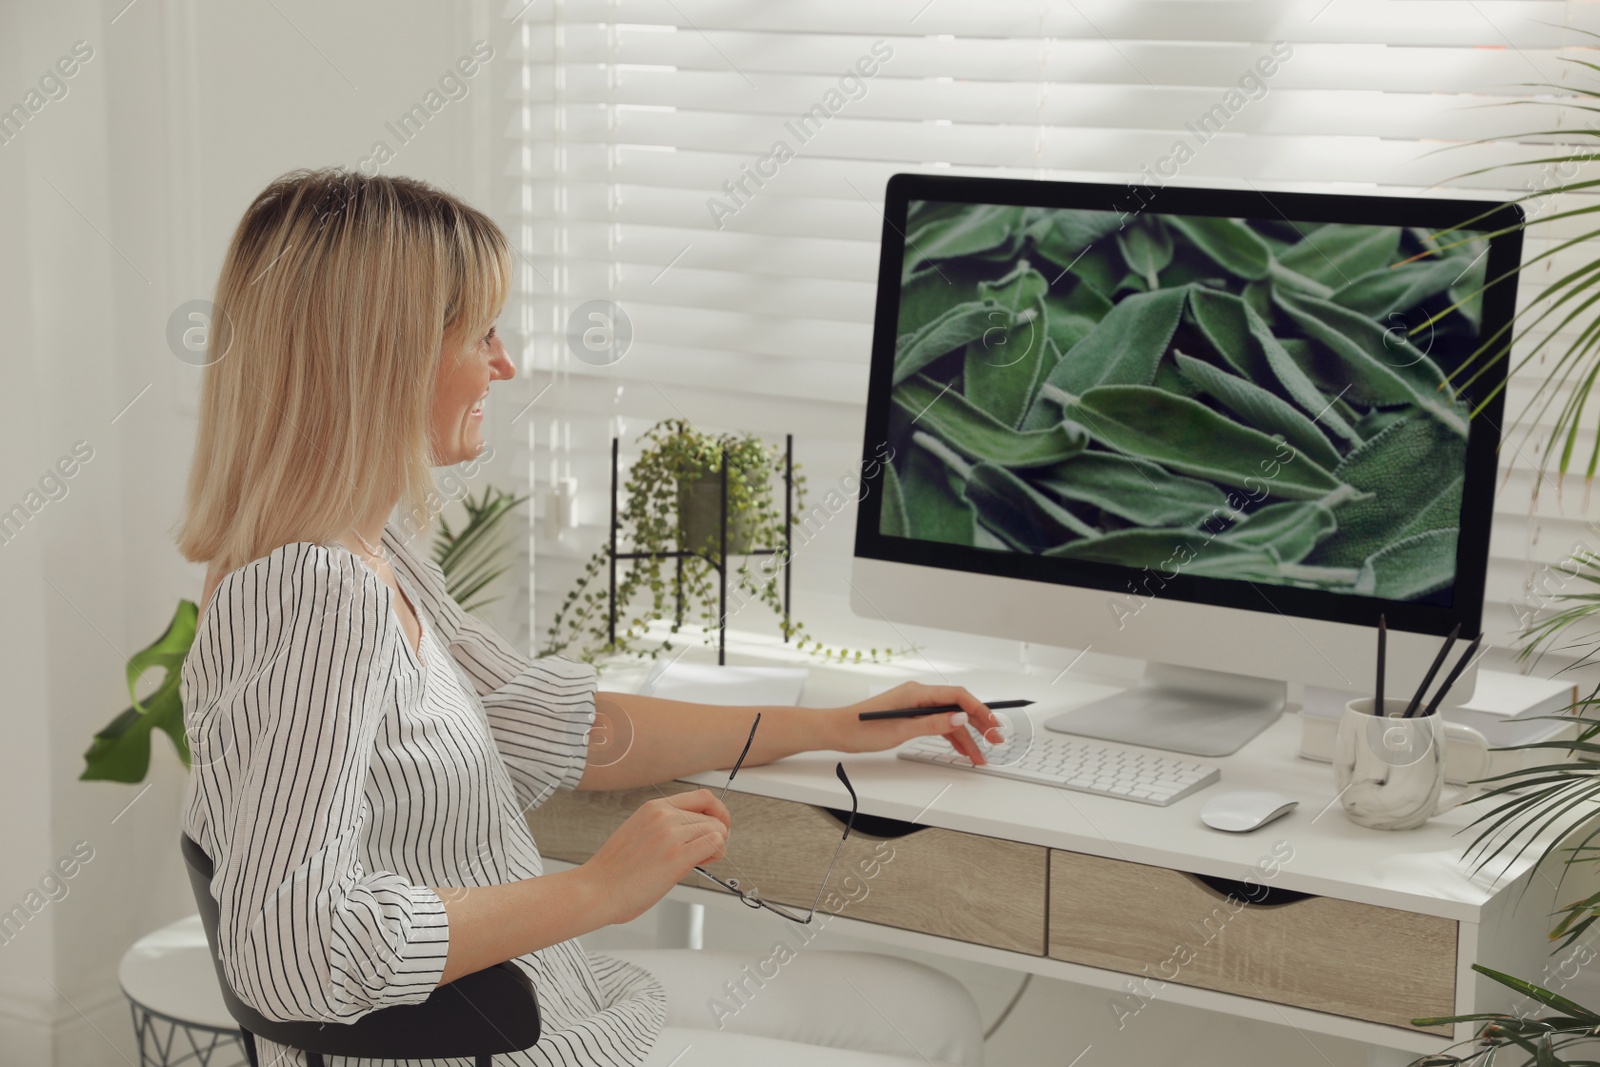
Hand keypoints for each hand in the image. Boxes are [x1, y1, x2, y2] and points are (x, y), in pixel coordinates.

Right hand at [580, 789, 731, 925]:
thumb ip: (663, 827)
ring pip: (718, 829)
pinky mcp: (676, 855)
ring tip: (701, 860)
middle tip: (708, 850)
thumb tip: (689, 833)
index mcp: (654, 808)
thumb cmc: (613, 871)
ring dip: (718, 847)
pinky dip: (717, 854)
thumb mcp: (638, 832)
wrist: (596, 890)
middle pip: (713, 814)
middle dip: (718, 833)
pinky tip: (702, 864)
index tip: (717, 825)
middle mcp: (663, 816)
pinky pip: (716, 844)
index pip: (702, 797)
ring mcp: (670, 834)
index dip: (716, 812)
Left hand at [832, 682, 1006, 765]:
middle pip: (957, 706)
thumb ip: (932, 724)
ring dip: (966, 736)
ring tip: (980, 755)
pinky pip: (939, 723)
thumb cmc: (861, 728)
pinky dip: (951, 736)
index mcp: (917, 692)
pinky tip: (962, 749)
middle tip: (995, 740)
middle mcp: (919, 695)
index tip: (993, 724)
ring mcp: (916, 705)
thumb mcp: (900, 729)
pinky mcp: (912, 715)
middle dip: (978, 724)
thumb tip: (959, 717)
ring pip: (950, 718)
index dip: (979, 709)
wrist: (838, 730)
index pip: (957, 696)